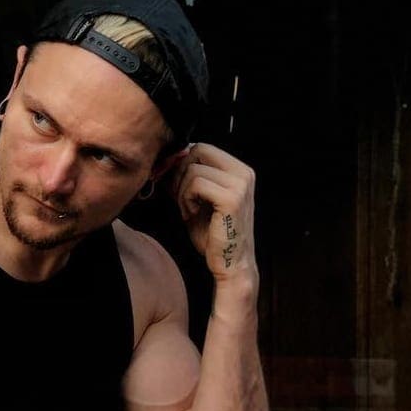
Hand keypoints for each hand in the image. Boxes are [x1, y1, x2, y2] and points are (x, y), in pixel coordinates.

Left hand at [167, 143, 256, 282]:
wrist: (229, 263)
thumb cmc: (212, 233)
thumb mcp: (196, 199)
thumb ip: (186, 177)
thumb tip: (166, 159)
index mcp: (239, 169)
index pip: (201, 147)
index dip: (181, 162)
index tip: (174, 184)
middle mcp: (244, 172)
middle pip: (198, 150)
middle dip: (180, 173)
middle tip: (181, 197)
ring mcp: (240, 184)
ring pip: (194, 168)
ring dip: (182, 190)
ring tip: (189, 209)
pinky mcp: (232, 199)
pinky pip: (196, 183)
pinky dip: (186, 198)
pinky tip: (192, 213)